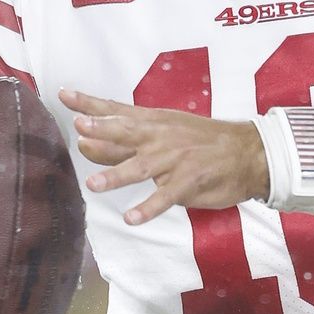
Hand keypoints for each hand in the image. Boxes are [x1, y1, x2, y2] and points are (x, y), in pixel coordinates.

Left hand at [61, 88, 268, 224]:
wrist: (248, 152)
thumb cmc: (202, 142)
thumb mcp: (165, 131)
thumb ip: (125, 140)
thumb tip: (84, 141)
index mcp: (154, 122)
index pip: (116, 110)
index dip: (90, 103)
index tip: (64, 95)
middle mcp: (160, 137)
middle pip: (127, 132)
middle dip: (103, 130)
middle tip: (79, 128)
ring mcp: (175, 159)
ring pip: (141, 167)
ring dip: (117, 175)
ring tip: (93, 185)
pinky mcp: (189, 181)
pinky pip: (166, 197)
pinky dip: (148, 208)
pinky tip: (131, 218)